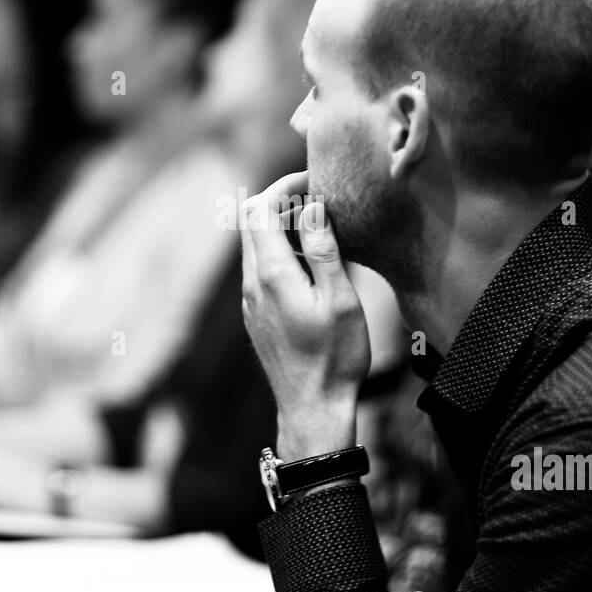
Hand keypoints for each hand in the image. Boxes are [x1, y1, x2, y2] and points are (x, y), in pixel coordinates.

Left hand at [241, 172, 370, 461]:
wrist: (312, 410)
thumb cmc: (335, 358)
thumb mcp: (341, 299)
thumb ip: (324, 249)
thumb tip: (311, 206)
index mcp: (271, 275)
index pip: (260, 208)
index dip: (284, 185)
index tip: (314, 181)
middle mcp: (252, 284)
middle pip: (250, 222)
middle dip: (280, 200)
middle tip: (318, 198)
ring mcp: (250, 302)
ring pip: (254, 245)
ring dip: (279, 226)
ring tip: (319, 227)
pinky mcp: (256, 316)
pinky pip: (259, 269)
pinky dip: (279, 251)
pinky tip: (310, 263)